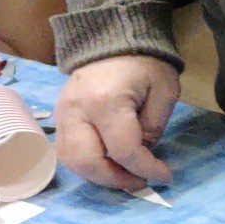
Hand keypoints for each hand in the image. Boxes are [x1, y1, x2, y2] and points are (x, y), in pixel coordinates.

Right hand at [54, 54, 180, 190]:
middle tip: (141, 182)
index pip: (123, 150)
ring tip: (126, 176)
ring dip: (99, 176)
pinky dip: (86, 164)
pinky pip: (66, 151)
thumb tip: (142, 155)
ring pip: (71, 161)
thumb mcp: (164, 92)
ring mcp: (61, 114)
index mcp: (106, 102)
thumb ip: (153, 127)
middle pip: (87, 162)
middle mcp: (76, 111)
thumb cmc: (145, 64)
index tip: (165, 176)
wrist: (113, 40)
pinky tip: (109, 165)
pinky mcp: (59, 117)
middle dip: (116, 180)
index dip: (145, 169)